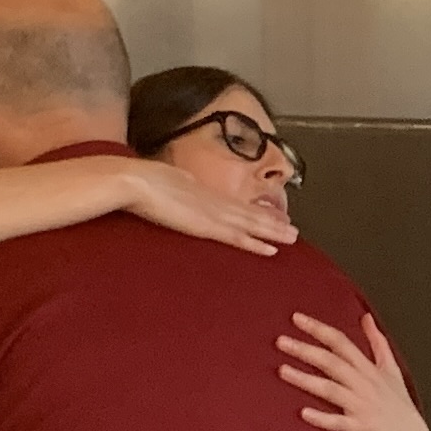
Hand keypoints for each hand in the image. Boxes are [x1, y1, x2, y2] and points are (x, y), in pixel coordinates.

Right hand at [117, 159, 295, 255]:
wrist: (137, 180)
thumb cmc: (144, 180)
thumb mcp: (166, 183)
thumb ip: (178, 190)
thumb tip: (180, 193)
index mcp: (204, 191)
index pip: (236, 204)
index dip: (255, 211)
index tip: (272, 214)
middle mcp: (215, 201)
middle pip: (250, 214)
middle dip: (273, 222)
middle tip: (293, 229)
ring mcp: (213, 213)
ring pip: (251, 225)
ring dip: (273, 232)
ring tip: (292, 238)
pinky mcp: (207, 226)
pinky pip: (237, 237)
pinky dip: (255, 244)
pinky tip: (272, 250)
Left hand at [277, 314, 430, 430]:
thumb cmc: (400, 407)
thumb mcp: (392, 370)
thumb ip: (377, 342)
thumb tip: (366, 317)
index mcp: (369, 369)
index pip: (341, 343)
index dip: (319, 329)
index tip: (296, 318)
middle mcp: (364, 384)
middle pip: (332, 362)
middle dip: (306, 350)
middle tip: (281, 341)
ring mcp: (362, 406)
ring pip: (331, 389)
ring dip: (306, 379)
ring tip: (282, 371)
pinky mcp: (361, 429)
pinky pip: (339, 422)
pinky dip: (322, 418)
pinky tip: (303, 413)